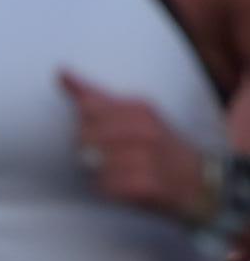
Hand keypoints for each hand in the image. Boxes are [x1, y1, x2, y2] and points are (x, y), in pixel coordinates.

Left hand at [58, 74, 211, 220]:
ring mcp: (146, 157)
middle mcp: (144, 129)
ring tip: (119, 171)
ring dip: (96, 171)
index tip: (99, 133)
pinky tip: (123, 185)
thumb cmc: (158, 145)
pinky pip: (105, 186)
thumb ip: (95, 96)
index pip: (87, 109)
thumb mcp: (134, 113)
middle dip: (86, 149)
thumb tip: (60, 72)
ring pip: (92, 163)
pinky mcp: (144, 185)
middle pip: (84, 136)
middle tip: (107, 156)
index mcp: (139, 107)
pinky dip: (107, 188)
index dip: (83, 124)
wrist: (198, 180)